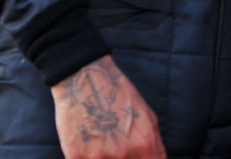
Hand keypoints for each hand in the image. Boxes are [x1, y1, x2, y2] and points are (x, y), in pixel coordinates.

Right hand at [51, 55, 165, 158]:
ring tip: (102, 142)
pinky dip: (88, 158)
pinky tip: (88, 145)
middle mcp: (123, 153)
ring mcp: (98, 157)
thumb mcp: (148, 117)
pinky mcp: (75, 157)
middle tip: (117, 145)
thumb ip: (155, 145)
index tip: (139, 158)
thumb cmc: (119, 97)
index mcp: (144, 143)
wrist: (86, 81)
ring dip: (105, 158)